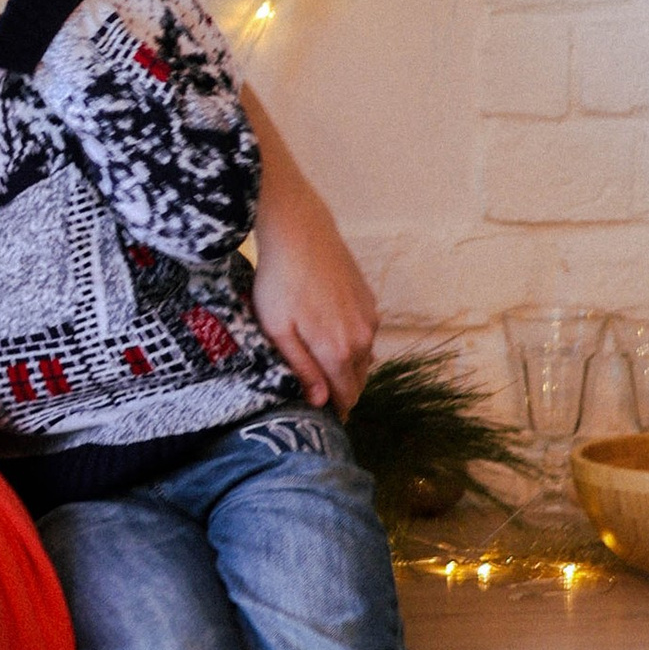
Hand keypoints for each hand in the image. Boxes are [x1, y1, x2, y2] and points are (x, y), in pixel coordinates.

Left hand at [253, 200, 376, 413]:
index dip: (338, 409)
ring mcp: (369, 317)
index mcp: (339, 351)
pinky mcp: (369, 300)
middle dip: (344, 391)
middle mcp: (363, 338)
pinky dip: (353, 343)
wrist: (301, 232)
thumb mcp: (279, 330)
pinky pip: (365, 333)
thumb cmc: (280, 282)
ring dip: (349, 367)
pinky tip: (334, 336)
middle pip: (358, 379)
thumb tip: (319, 400)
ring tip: (327, 369)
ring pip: (364, 356)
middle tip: (324, 396)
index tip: (327, 418)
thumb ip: (302, 368)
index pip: (347, 395)